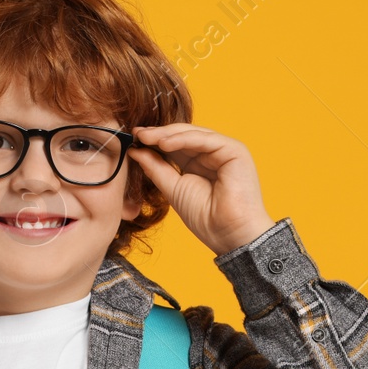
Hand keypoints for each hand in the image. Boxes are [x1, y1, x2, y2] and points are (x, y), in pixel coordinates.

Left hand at [127, 123, 276, 255]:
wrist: (229, 235)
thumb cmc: (206, 218)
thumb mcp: (173, 189)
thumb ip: (156, 169)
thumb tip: (136, 151)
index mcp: (200, 163)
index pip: (175, 146)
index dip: (153, 142)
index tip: (132, 139)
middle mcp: (213, 154)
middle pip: (183, 136)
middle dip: (158, 134)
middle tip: (136, 133)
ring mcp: (225, 151)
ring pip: (192, 134)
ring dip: (167, 135)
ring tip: (145, 137)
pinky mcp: (235, 150)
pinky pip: (205, 139)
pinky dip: (183, 139)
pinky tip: (163, 143)